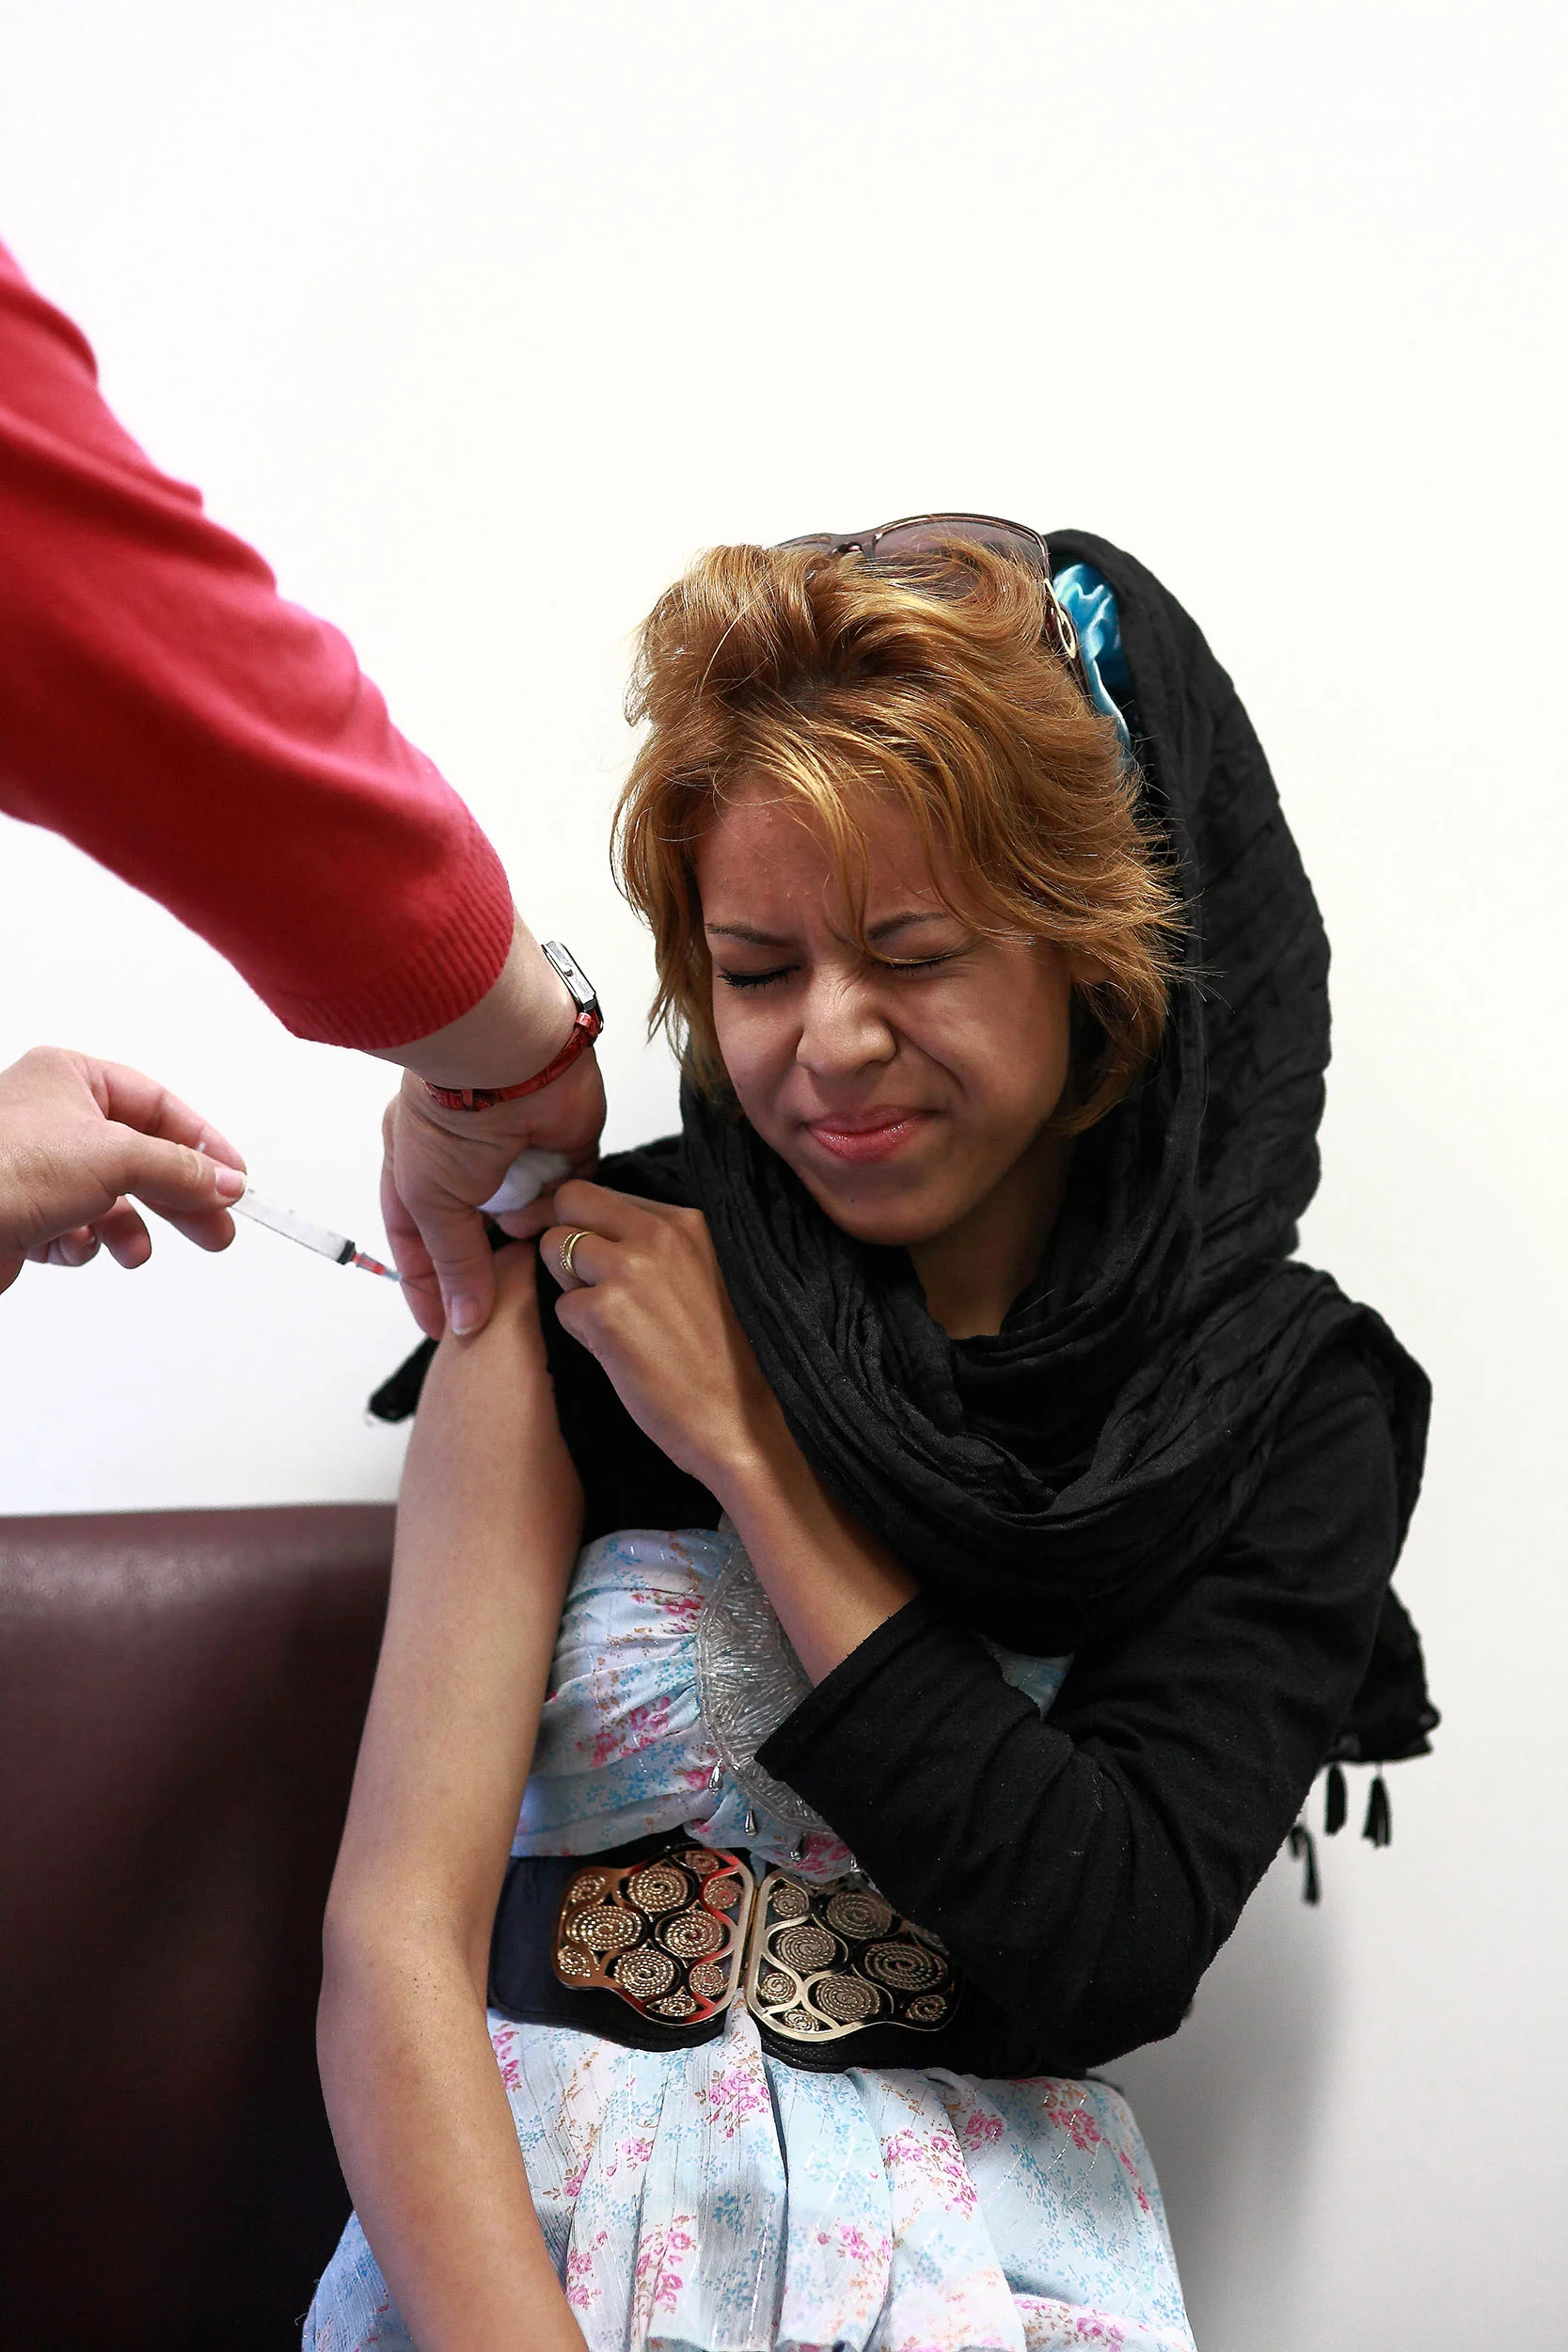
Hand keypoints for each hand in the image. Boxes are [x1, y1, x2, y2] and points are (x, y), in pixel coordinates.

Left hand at [0, 1046, 246, 1297]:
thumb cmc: (3, 1168)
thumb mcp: (116, 1156)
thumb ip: (180, 1169)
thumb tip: (224, 1181)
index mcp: (70, 1078)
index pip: (158, 1104)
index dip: (201, 1142)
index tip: (233, 1178)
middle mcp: (53, 1117)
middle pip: (141, 1157)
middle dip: (177, 1197)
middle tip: (216, 1227)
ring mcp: (37, 1166)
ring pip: (111, 1200)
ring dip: (126, 1228)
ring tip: (135, 1251)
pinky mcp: (24, 1212)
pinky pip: (78, 1229)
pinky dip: (83, 1244)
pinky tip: (71, 1246)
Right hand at [380, 1046, 604, 1342]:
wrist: (508, 1059)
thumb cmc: (449, 1117)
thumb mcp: (433, 1201)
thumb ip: (453, 1264)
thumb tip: (463, 1323)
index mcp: (417, 1166)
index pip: (418, 1240)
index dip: (428, 1287)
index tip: (443, 1332)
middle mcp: (466, 1162)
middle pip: (476, 1235)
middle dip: (486, 1267)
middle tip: (495, 1310)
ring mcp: (516, 1154)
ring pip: (524, 1220)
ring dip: (523, 1235)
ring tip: (523, 1240)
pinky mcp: (564, 1149)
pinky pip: (565, 1198)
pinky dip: (559, 1211)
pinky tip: (553, 1217)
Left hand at [542, 1179, 916, 1681]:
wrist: (753, 1426)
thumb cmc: (737, 1361)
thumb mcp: (714, 1274)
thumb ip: (667, 1245)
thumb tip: (612, 1229)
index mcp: (688, 1220)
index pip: (602, 1192)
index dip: (590, 1224)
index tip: (596, 1253)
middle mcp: (658, 1234)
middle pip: (567, 1204)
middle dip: (565, 1238)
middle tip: (590, 1282)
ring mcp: (629, 1271)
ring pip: (554, 1249)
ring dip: (571, 1286)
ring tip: (612, 1324)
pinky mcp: (604, 1317)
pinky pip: (561, 1306)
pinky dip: (579, 1332)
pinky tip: (618, 1354)